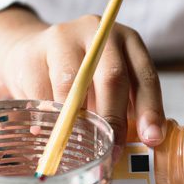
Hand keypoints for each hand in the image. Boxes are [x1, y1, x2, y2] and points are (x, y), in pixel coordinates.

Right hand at [0, 6, 165, 147]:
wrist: (32, 53)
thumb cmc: (83, 77)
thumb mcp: (111, 85)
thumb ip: (126, 109)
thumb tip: (138, 147)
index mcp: (128, 42)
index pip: (145, 77)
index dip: (150, 110)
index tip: (151, 139)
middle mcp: (99, 33)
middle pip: (112, 77)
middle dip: (114, 119)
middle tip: (113, 151)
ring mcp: (63, 39)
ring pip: (72, 85)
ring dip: (77, 121)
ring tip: (79, 146)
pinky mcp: (32, 53)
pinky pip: (42, 93)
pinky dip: (48, 119)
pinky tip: (49, 134)